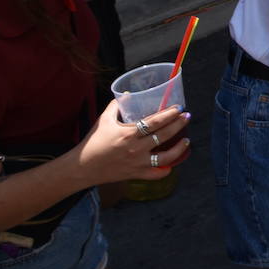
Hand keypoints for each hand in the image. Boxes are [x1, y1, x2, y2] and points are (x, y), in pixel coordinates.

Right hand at [74, 100, 189, 183]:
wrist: (81, 168)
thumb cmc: (93, 142)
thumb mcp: (103, 120)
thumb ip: (115, 106)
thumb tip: (127, 94)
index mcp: (128, 134)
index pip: (154, 122)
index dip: (169, 114)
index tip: (179, 108)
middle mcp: (135, 149)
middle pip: (164, 136)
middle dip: (179, 124)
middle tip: (187, 116)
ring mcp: (137, 163)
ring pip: (165, 157)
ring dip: (179, 148)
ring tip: (187, 140)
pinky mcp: (136, 175)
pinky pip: (156, 174)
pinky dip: (166, 169)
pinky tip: (173, 163)